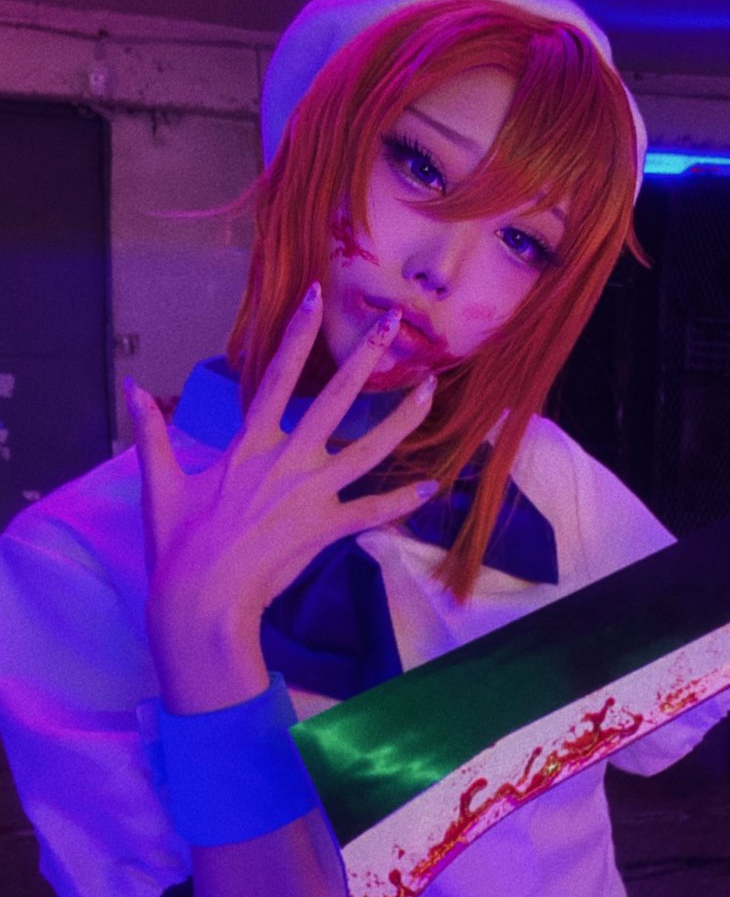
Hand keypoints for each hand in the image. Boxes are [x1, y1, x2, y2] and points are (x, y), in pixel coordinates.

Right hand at [125, 282, 436, 711]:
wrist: (199, 601)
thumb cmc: (178, 545)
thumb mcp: (159, 484)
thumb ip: (150, 433)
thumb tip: (131, 388)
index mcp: (248, 444)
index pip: (276, 376)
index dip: (297, 334)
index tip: (317, 296)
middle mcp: (286, 459)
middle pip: (336, 399)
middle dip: (366, 357)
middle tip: (394, 322)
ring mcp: (311, 493)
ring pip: (368, 449)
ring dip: (402, 420)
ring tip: (430, 392)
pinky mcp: (325, 528)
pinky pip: (372, 511)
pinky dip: (402, 501)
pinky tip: (431, 486)